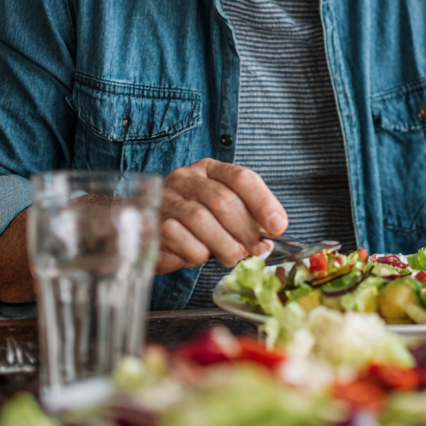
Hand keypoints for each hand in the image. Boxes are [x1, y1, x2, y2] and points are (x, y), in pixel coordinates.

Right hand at [157, 159, 286, 273]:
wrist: (147, 225)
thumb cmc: (196, 219)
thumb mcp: (223, 210)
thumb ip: (246, 217)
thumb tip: (269, 237)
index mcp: (210, 169)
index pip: (242, 178)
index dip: (263, 202)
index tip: (278, 226)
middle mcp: (186, 178)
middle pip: (223, 200)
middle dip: (246, 230)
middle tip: (258, 251)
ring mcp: (167, 199)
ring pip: (201, 220)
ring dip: (224, 245)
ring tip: (232, 256)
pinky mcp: (152, 224)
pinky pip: (180, 240)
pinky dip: (197, 254)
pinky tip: (200, 255)